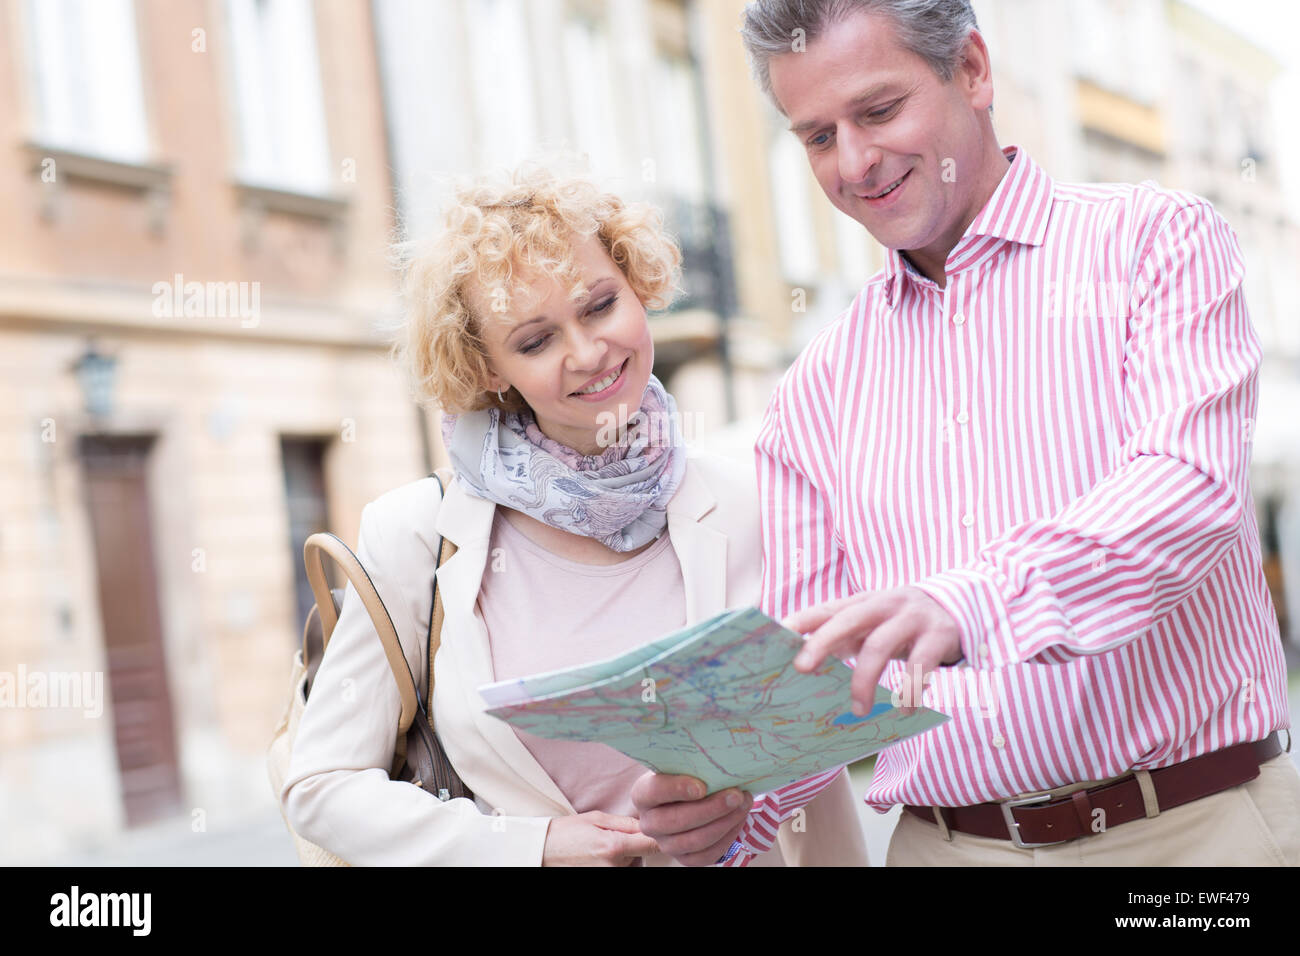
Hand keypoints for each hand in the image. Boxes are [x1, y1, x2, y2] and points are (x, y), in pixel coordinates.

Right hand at [541, 811, 658, 866]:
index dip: (656, 836)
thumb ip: (625, 823)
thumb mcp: (595, 818)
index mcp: (613, 847)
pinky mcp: (604, 882)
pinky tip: (598, 859)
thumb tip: (647, 824)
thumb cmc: (565, 833)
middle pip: (641, 855)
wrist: (541, 852)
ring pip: (631, 865)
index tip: (655, 831)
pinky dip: (615, 865)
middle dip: (633, 845)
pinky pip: (619, 872)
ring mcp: (608, 877)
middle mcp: (613, 867)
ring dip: (624, 857)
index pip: (652, 844)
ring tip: (601, 849)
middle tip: (612, 838)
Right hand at [631, 772, 752, 866]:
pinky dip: (727, 837)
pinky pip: (707, 855)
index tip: (701, 786)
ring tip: (743, 804)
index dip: (676, 789)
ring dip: (724, 822)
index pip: (654, 792)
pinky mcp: (685, 858)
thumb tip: (717, 759)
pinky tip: (739, 819)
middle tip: (735, 795)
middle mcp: (650, 823)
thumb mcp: (682, 765)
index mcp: (643, 795)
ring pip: (694, 840)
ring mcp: (666, 844)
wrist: (687, 799)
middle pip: (675, 821)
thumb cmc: (686, 776)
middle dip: (710, 809)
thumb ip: (692, 762)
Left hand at [787, 587, 963, 716]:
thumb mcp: (874, 623)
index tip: (778, 633)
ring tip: (858, 709)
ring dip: (864, 680)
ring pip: (880, 646)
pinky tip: (904, 708)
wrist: (960, 605)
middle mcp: (885, 604)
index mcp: (864, 602)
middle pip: (848, 620)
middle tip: (802, 668)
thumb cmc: (902, 622)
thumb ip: (845, 636)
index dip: (802, 619)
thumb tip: (806, 662)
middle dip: (822, 642)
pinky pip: (920, 665)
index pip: (827, 608)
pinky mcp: (938, 635)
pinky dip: (909, 690)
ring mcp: (912, 618)